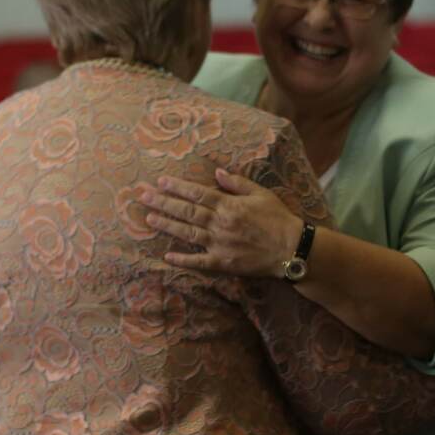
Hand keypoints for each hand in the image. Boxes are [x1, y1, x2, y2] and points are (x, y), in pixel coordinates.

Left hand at [144, 168, 305, 279]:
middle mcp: (220, 223)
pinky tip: (167, 256)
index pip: (197, 193)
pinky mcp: (222, 263)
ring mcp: (219, 244)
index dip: (177, 187)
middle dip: (163, 203)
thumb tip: (217, 171)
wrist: (291, 248)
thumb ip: (237, 182)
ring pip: (187, 233)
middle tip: (143, 197)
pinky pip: (198, 262)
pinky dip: (182, 259)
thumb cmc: (278, 218)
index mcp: (228, 205)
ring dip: (167, 225)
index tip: (160, 181)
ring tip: (149, 219)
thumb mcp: (261, 193)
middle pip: (186, 211)